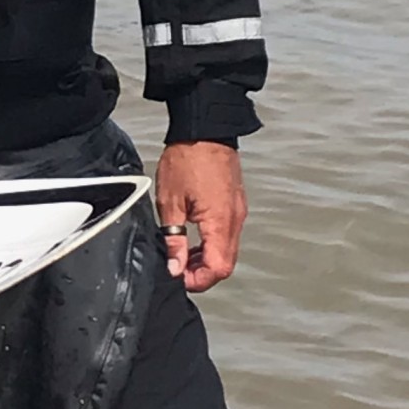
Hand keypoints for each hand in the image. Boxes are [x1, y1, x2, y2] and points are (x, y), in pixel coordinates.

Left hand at [154, 141, 246, 293]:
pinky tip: (193, 238)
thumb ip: (174, 238)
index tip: (177, 277)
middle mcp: (235, 220)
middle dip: (201, 273)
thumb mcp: (170, 202)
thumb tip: (175, 267)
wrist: (205, 128)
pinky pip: (228, 234)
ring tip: (181, 254)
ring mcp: (238, 212)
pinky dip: (212, 244)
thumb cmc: (187, 158)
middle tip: (177, 268)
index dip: (197, 280)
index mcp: (221, 222)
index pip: (218, 268)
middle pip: (225, 264)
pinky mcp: (235, 204)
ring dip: (206, 259)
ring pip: (227, 251)